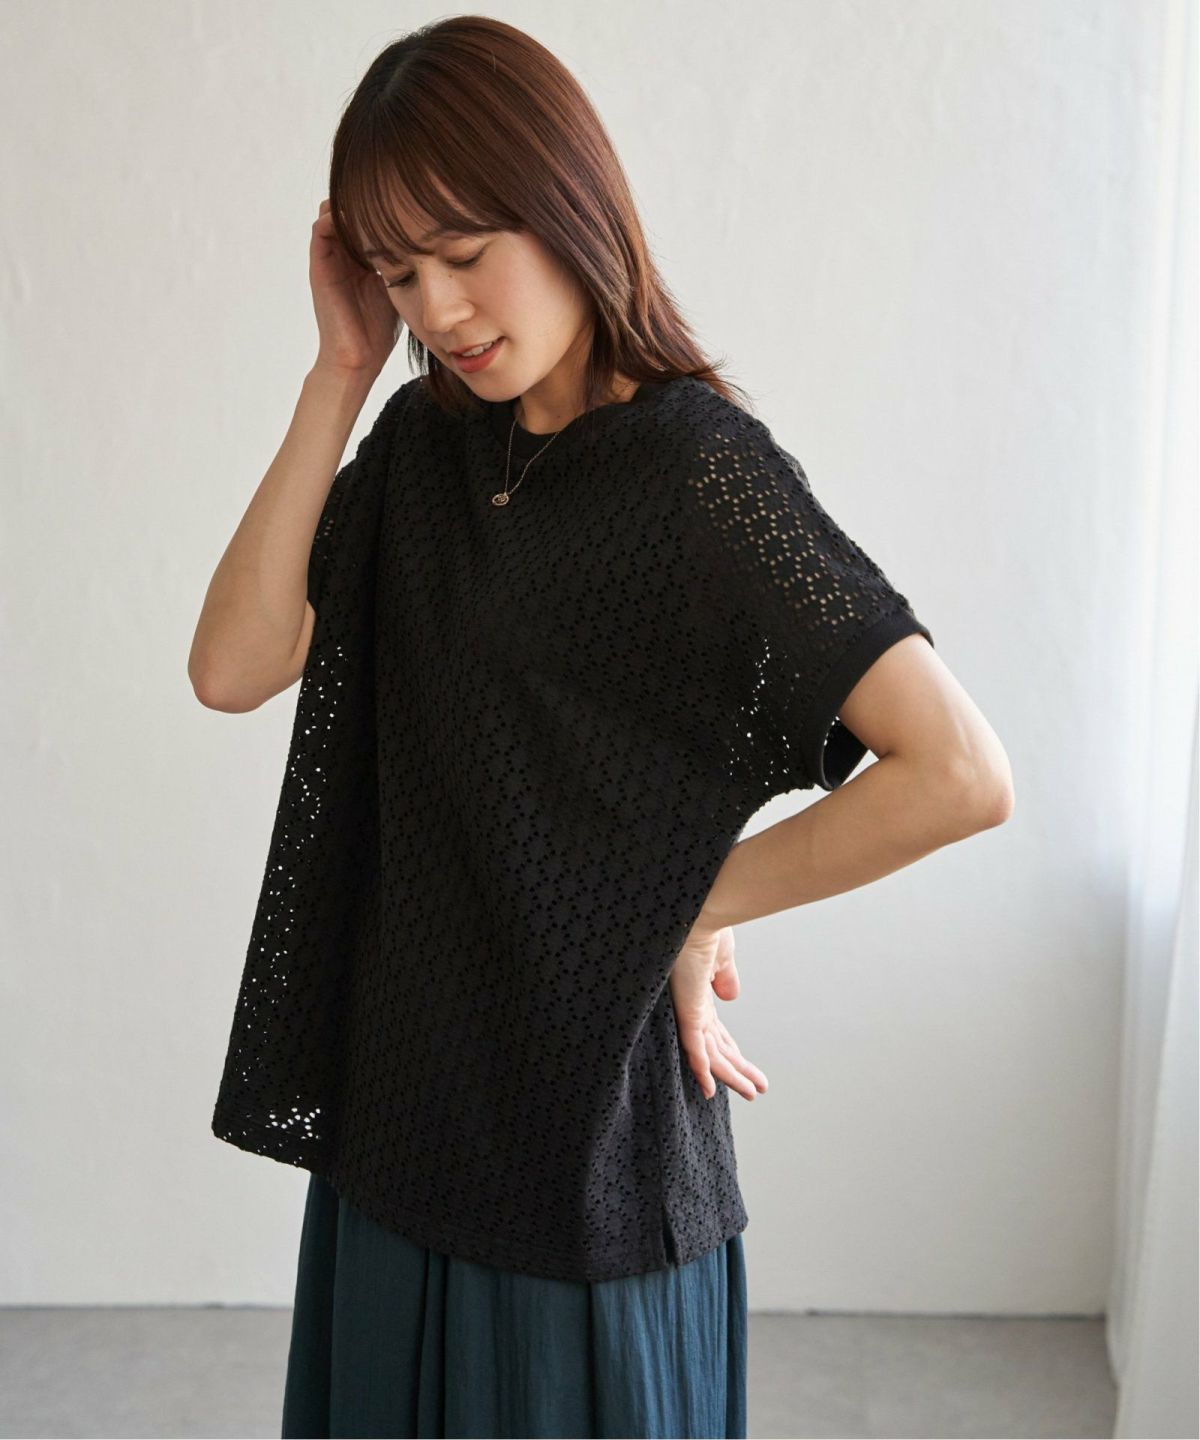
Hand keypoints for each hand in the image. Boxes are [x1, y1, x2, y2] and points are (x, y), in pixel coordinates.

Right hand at [309, 198, 402, 376]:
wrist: (359, 359)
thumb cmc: (381, 330)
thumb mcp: (402, 286)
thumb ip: (409, 262)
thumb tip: (436, 243)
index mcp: (362, 255)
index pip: (367, 216)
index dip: (384, 203)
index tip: (406, 194)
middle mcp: (344, 251)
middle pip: (349, 207)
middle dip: (366, 196)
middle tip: (392, 188)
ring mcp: (330, 257)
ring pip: (333, 211)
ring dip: (350, 202)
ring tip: (375, 200)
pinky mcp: (320, 266)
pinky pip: (321, 229)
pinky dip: (336, 216)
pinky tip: (360, 218)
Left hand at [668, 917, 768, 1101]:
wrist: (696, 914)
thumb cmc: (703, 925)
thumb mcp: (722, 956)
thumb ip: (725, 978)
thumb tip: (731, 996)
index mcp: (701, 995)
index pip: (719, 1033)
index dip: (734, 1053)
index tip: (747, 1069)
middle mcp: (694, 1007)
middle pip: (718, 1049)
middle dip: (738, 1071)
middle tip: (755, 1091)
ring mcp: (690, 1011)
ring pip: (711, 1055)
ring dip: (731, 1077)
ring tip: (750, 1094)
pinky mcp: (688, 1012)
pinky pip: (695, 1048)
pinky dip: (703, 1070)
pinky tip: (709, 1089)